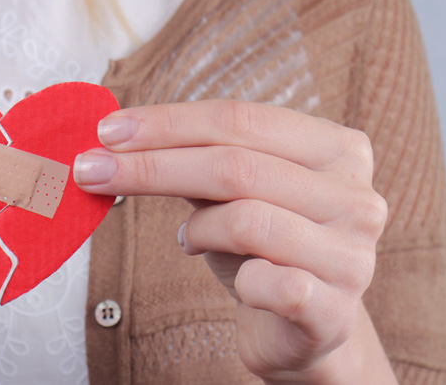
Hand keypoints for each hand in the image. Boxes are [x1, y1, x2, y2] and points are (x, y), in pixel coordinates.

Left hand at [74, 100, 395, 383]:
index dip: (168, 122)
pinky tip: (240, 281)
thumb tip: (112, 138)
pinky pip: (269, 282)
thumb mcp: (230, 192)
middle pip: (236, 166)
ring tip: (190, 239)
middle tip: (90, 171)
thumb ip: (192, 158)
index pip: (241, 119)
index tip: (106, 131)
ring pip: (247, 219)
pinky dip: (238, 278)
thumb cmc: (263, 247)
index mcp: (337, 149)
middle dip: (151, 167)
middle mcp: (356, 196)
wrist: (304, 327)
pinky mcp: (334, 311)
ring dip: (199, 229)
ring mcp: (353, 255)